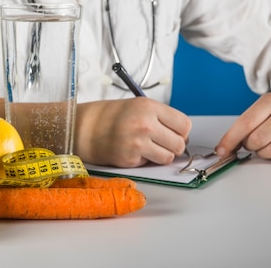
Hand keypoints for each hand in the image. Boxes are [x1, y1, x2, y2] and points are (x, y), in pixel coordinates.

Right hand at [75, 98, 191, 166]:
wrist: (85, 128)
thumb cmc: (112, 116)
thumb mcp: (138, 106)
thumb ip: (161, 117)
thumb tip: (183, 136)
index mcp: (149, 107)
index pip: (184, 124)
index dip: (181, 131)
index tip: (173, 132)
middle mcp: (145, 124)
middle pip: (179, 143)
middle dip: (172, 145)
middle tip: (159, 141)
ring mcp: (138, 143)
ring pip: (168, 157)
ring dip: (161, 154)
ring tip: (146, 146)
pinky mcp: (130, 159)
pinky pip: (150, 163)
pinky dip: (144, 159)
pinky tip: (132, 150)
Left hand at [216, 92, 270, 162]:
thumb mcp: (262, 108)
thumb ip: (245, 124)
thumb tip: (225, 146)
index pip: (245, 123)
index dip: (230, 139)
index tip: (221, 150)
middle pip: (257, 139)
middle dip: (248, 145)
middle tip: (250, 142)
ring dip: (262, 153)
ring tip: (263, 145)